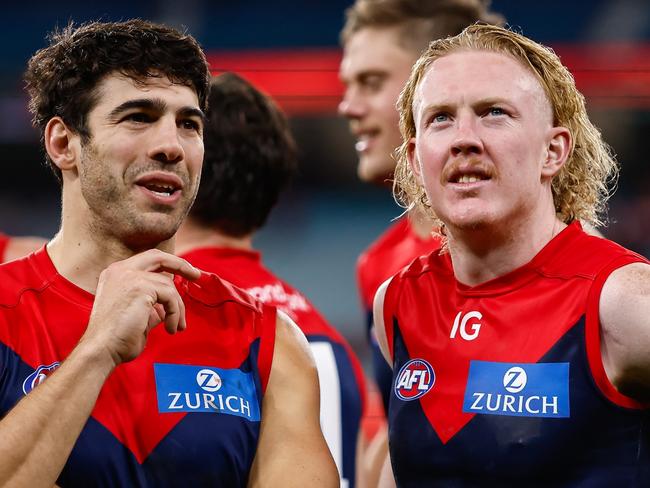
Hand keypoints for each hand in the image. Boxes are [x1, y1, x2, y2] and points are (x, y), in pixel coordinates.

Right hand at [81, 249, 200, 367]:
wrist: (101, 350)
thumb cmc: (117, 338)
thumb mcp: (138, 314)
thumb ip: (152, 304)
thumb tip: (168, 304)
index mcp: (116, 274)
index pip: (148, 260)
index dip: (169, 264)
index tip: (186, 272)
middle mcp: (120, 270)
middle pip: (159, 257)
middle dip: (181, 265)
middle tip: (196, 275)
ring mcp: (129, 276)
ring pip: (169, 285)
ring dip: (178, 308)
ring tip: (176, 326)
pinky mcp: (140, 286)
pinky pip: (170, 296)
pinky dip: (175, 313)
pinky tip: (170, 328)